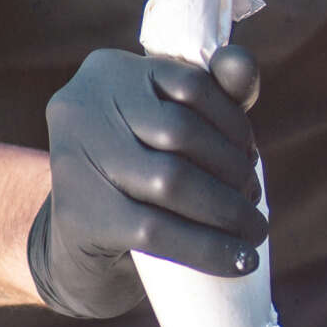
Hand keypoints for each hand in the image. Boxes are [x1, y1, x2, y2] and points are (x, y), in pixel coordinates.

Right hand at [26, 44, 265, 320]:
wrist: (77, 246)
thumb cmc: (137, 176)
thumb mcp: (171, 128)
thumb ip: (214, 94)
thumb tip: (242, 64)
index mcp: (108, 71)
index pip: (190, 84)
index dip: (234, 124)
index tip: (253, 156)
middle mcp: (81, 106)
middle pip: (181, 133)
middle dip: (232, 169)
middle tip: (254, 198)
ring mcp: (72, 160)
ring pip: (171, 182)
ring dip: (226, 210)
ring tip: (252, 229)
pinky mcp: (76, 214)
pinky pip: (156, 231)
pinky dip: (208, 248)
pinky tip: (238, 261)